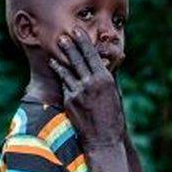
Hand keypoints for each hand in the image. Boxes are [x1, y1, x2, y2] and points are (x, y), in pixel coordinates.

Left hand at [48, 28, 124, 149]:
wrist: (104, 140)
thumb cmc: (114, 119)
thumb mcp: (116, 95)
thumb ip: (109, 79)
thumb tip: (107, 65)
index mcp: (105, 80)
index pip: (92, 55)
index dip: (83, 42)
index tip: (77, 31)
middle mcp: (91, 83)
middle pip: (77, 59)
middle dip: (69, 45)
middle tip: (62, 34)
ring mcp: (78, 92)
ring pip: (67, 71)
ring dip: (61, 59)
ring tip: (55, 49)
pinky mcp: (70, 101)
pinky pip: (65, 84)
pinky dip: (61, 75)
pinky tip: (56, 67)